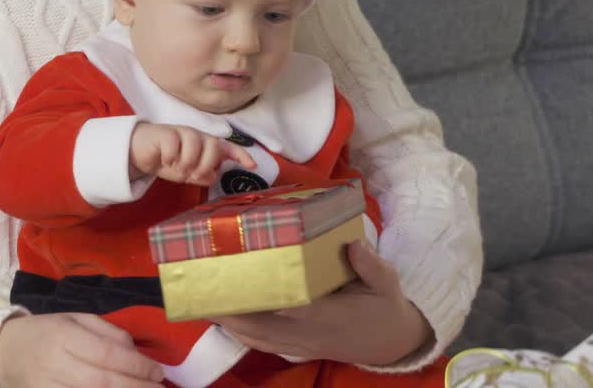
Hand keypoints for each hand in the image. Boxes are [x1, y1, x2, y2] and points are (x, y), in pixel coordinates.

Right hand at [0, 312, 164, 386]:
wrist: (3, 352)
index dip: (136, 365)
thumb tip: (136, 353)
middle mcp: (54, 363)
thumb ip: (108, 332)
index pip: (107, 354)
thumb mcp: (76, 319)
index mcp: (64, 335)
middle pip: (102, 382)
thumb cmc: (47, 332)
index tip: (157, 372)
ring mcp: (45, 387)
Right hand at [129, 123, 255, 184]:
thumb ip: (202, 175)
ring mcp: (182, 132)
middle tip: (193, 175)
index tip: (252, 166)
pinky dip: (170, 157)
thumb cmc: (169, 161)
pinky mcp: (165, 133)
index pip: (227, 148)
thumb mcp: (188, 174)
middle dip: (206, 164)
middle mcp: (197, 137)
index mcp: (205, 146)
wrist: (141, 153)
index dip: (241, 155)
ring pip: (195, 144)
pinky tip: (164, 160)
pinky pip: (174, 144)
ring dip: (187, 162)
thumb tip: (212, 175)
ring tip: (178, 169)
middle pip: (213, 145)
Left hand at [213, 240, 431, 365]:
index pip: (297, 308)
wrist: (389, 343)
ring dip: (229, 320)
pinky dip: (239, 330)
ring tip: (203, 298)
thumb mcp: (387, 282)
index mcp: (331, 315)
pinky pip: (261, 343)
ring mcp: (300, 343)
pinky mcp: (295, 347)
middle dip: (232, 308)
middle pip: (263, 325)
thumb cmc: (384, 307)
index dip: (270, 298)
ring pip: (257, 336)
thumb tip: (353, 244)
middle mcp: (309, 333)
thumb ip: (371, 265)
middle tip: (204, 285)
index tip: (245, 281)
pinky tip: (222, 315)